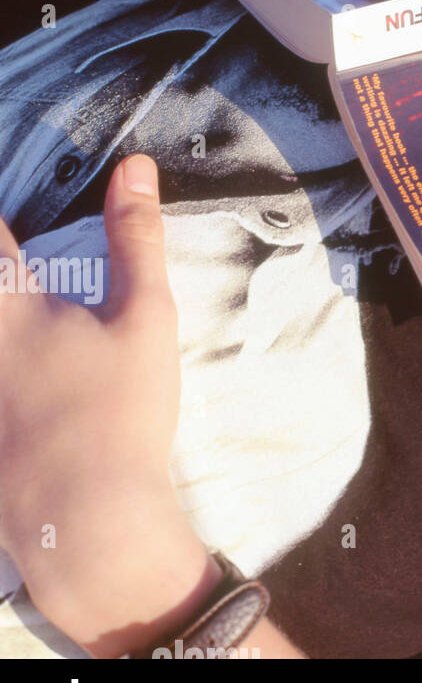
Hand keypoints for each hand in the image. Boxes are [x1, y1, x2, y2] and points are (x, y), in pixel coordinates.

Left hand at [0, 154, 214, 655]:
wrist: (86, 516)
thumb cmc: (121, 408)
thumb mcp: (146, 316)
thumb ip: (137, 238)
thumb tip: (134, 166)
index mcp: (12, 307)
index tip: (10, 195)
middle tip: (19, 266)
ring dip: (4, 309)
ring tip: (29, 321)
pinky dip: (7, 366)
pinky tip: (23, 381)